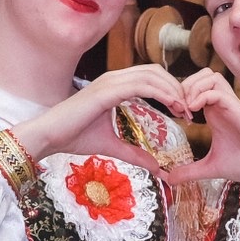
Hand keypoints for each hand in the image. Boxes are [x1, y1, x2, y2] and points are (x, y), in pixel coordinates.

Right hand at [8, 63, 185, 173]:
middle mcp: (113, 79)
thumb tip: (157, 169)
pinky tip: (172, 105)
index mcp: (114, 86)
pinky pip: (141, 85)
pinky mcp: (106, 90)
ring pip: (151, 75)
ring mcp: (109, 82)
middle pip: (155, 71)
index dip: (170, 90)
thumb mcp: (112, 146)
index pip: (150, 78)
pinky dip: (160, 92)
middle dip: (176, 87)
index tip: (183, 111)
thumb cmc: (73, 137)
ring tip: (185, 108)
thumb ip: (134, 154)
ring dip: (172, 89)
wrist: (49, 136)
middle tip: (189, 109)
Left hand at [167, 68, 239, 188]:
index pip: (196, 87)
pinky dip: (202, 96)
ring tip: (187, 108)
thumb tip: (170, 180)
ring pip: (211, 76)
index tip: (175, 115)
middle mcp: (222, 105)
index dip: (180, 95)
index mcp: (215, 113)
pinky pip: (218, 91)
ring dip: (193, 88)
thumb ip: (190, 171)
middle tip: (179, 107)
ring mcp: (231, 105)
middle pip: (202, 74)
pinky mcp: (238, 109)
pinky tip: (195, 112)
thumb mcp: (210, 168)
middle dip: (185, 86)